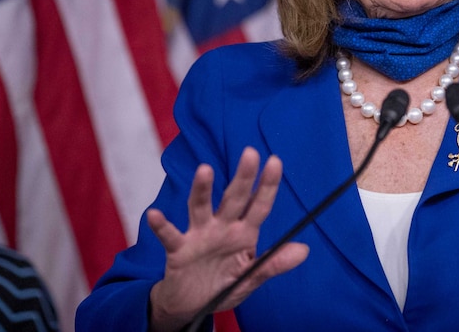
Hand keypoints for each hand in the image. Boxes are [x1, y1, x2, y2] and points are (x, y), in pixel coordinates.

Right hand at [147, 147, 308, 331]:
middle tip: (250, 153)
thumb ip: (274, 263)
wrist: (191, 306)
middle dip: (242, 177)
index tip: (275, 161)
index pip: (259, 206)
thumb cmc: (224, 286)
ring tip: (205, 170)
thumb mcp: (251, 277)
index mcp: (244, 233)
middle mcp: (222, 228)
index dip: (268, 186)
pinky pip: (169, 236)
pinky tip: (154, 214)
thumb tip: (304, 250)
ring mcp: (199, 236)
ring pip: (200, 208)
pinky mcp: (178, 250)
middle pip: (233, 198)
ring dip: (202, 190)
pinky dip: (161, 226)